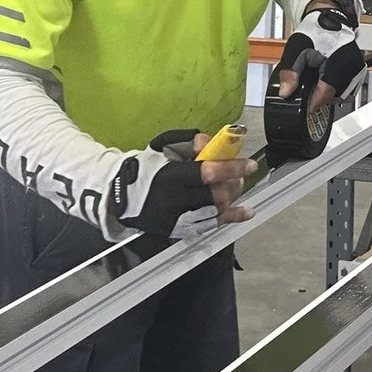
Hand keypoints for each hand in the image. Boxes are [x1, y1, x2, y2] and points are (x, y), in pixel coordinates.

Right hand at [116, 129, 256, 237]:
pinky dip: (231, 218)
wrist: (121, 197)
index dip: (232, 168)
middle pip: (216, 194)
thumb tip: (209, 143)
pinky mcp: (180, 230)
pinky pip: (210, 226)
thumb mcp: (161, 146)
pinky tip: (245, 212)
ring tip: (237, 187)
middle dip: (234, 183)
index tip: (250, 164)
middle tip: (241, 175)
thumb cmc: (145, 168)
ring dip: (233, 197)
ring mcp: (178, 218)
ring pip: (216, 211)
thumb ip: (187, 141)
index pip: (207, 172)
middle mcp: (176, 200)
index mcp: (171, 176)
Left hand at [276, 0, 363, 114]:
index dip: (313, 103)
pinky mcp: (359, 71)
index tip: (305, 107)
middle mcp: (352, 66)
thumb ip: (290, 72)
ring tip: (317, 81)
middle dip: (320, 97)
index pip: (326, 93)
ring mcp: (358, 69)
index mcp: (338, 61)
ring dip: (329, 94)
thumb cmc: (315, 30)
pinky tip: (327, 80)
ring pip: (343, 95)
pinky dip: (337, 89)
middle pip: (335, 96)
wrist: (330, 18)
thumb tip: (286, 93)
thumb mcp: (296, 48)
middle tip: (308, 88)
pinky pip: (349, 89)